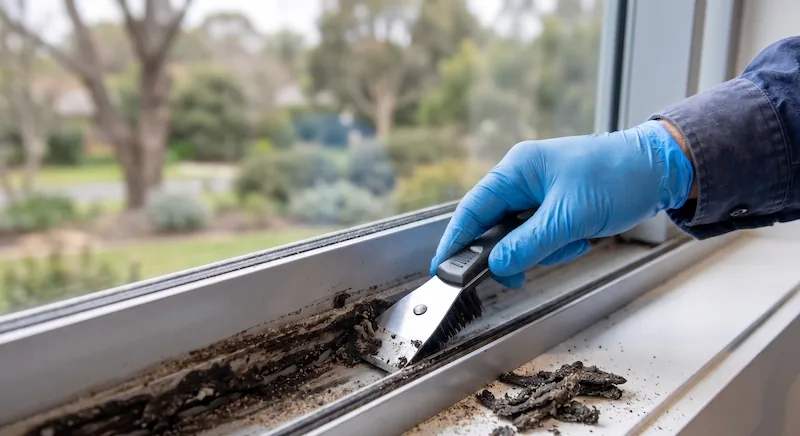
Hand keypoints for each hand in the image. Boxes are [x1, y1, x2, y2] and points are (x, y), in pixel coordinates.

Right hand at [430, 120, 693, 287]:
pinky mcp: (555, 205)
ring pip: (519, 236)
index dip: (455, 240)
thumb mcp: (570, 216)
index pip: (473, 208)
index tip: (441, 268)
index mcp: (517, 169)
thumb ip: (529, 243)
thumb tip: (497, 265)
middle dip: (511, 251)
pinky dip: (557, 245)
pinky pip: (540, 235)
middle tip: (516, 274)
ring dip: (542, 249)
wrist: (661, 169)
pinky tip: (579, 238)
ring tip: (571, 241)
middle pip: (494, 226)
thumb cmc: (618, 176)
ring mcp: (539, 192)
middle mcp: (522, 179)